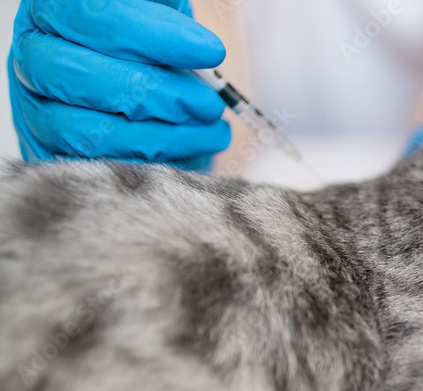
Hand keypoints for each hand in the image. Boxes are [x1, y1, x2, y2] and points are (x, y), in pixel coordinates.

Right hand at [7, 0, 230, 169]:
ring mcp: (39, 110)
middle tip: (208, 104)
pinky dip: (151, 162)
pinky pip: (98, 168)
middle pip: (78, 73)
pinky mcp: (55, 156)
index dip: (150, 32)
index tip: (210, 51)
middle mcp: (35, 56)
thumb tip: (190, 28)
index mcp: (55, 10)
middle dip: (155, 92)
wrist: (151, 99)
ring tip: (210, 131)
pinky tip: (189, 151)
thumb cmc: (155, 49)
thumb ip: (165, 14)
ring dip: (160, 136)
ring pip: (84, 129)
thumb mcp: (160, 17)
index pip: (89, 12)